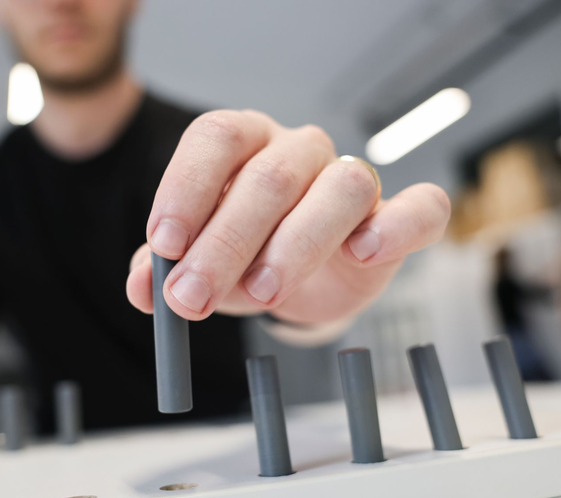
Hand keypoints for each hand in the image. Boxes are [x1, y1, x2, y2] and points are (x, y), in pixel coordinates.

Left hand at [127, 109, 450, 323]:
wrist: (305, 282)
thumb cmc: (248, 257)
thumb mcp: (198, 264)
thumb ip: (164, 270)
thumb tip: (141, 288)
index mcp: (246, 145)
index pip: (217, 138)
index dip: (187, 187)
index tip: (164, 244)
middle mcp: (300, 152)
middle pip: (269, 176)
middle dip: (225, 242)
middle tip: (192, 296)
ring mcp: (355, 180)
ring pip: (341, 187)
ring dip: (295, 243)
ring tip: (262, 292)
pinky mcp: (399, 218)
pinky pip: (420, 207)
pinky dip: (395, 227)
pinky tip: (363, 251)